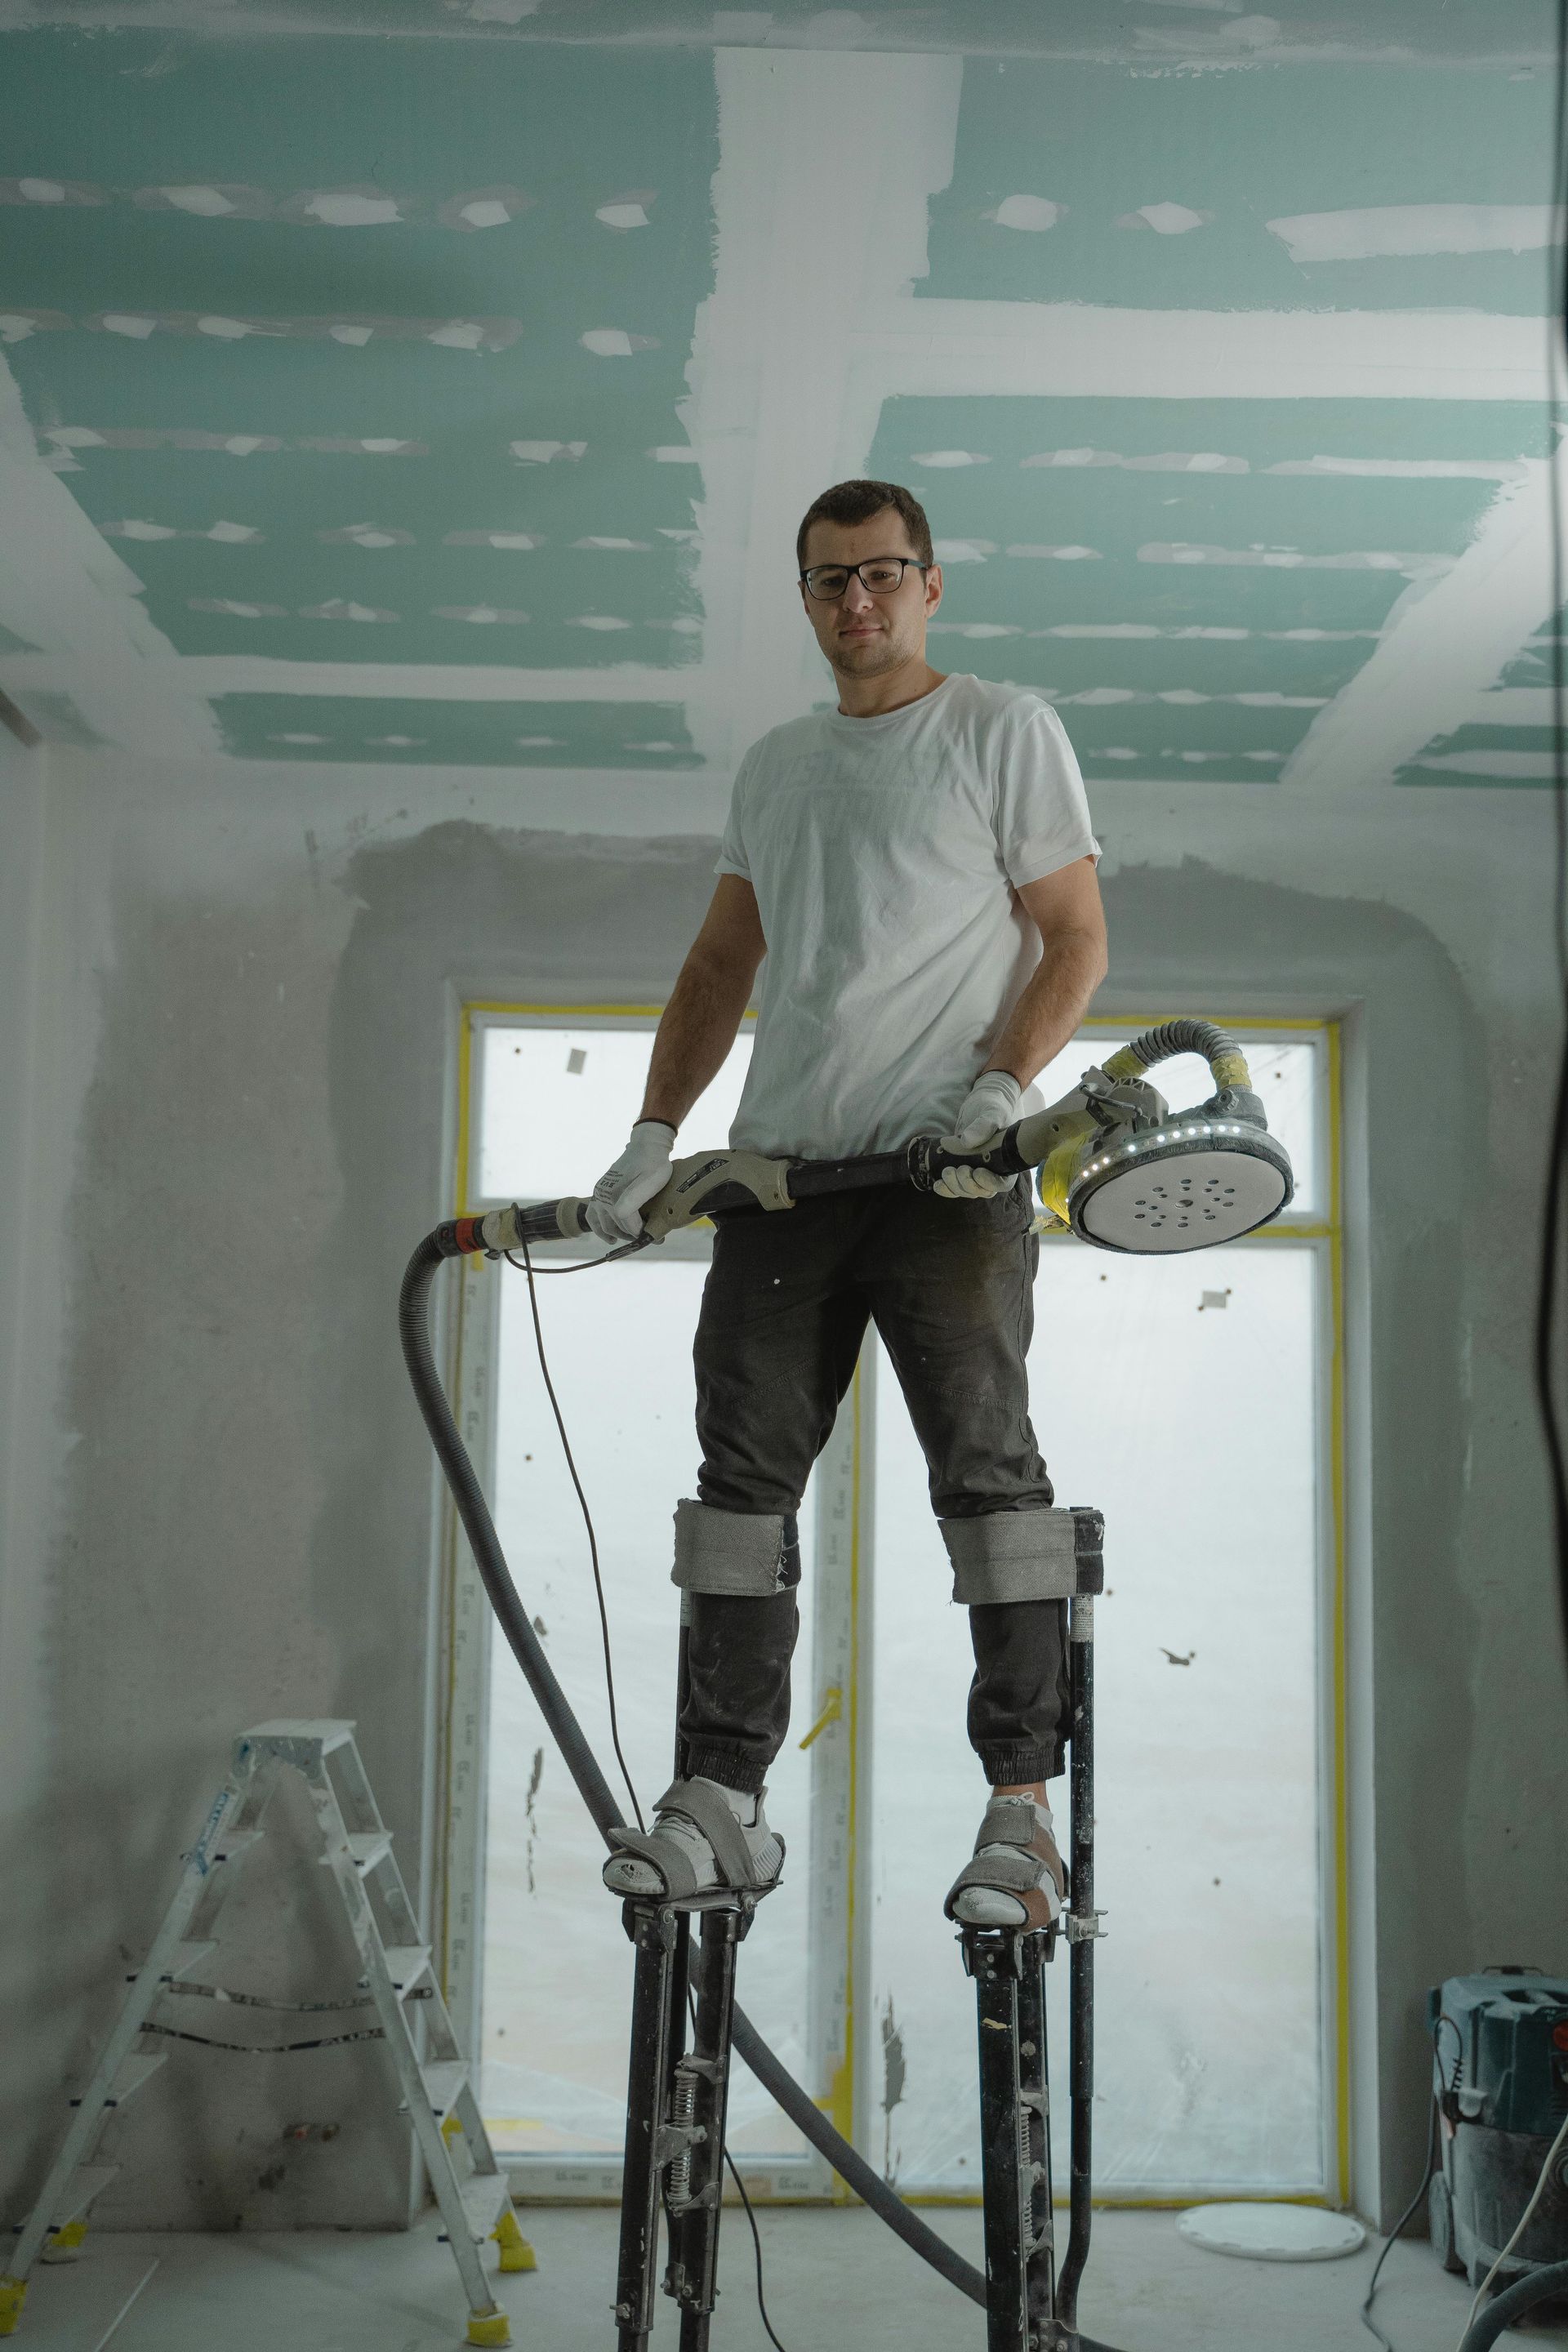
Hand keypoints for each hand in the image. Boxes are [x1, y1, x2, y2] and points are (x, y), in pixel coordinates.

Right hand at [585, 1121, 675, 1241]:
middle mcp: (604, 1196)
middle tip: (650, 1237)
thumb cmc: (653, 1164)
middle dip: (633, 1235)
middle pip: (617, 1227)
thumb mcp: (653, 1180)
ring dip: (618, 1234)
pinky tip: (610, 1238)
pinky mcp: (598, 1192)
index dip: (641, 1233)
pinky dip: (599, 1229)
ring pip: (604, 1225)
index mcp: (616, 1195)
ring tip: (633, 1237)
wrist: (645, 1146)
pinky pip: (592, 1216)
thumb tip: (624, 1219)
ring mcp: (599, 1194)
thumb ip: (637, 1199)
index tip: (656, 1236)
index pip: (627, 1225)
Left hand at [934, 1071, 1022, 1200]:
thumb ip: (983, 1126)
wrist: (982, 1102)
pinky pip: (955, 1186)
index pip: (1002, 1183)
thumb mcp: (991, 1112)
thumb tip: (967, 1141)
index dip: (990, 1183)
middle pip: (982, 1190)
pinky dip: (946, 1188)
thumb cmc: (993, 1106)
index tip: (977, 1171)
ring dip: (955, 1186)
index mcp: (1007, 1161)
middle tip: (957, 1169)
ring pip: (967, 1190)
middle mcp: (994, 1170)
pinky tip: (937, 1184)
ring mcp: (977, 1171)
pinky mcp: (963, 1168)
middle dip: (968, 1184)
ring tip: (946, 1171)